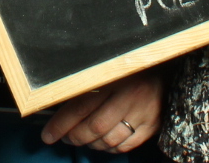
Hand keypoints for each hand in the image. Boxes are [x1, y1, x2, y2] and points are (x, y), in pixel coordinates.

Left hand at [41, 70, 162, 152]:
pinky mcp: (152, 125)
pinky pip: (125, 146)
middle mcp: (129, 97)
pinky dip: (109, 149)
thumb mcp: (106, 68)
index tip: (48, 135)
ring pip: (109, 140)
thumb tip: (58, 107)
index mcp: (113, 79)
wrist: (161, 60)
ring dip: (91, 144)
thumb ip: (86, 86)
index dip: (61, 124)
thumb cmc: (128, 65)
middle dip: (74, 137)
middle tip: (65, 138)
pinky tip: (102, 143)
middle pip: (94, 128)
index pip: (80, 107)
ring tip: (83, 139)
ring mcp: (143, 113)